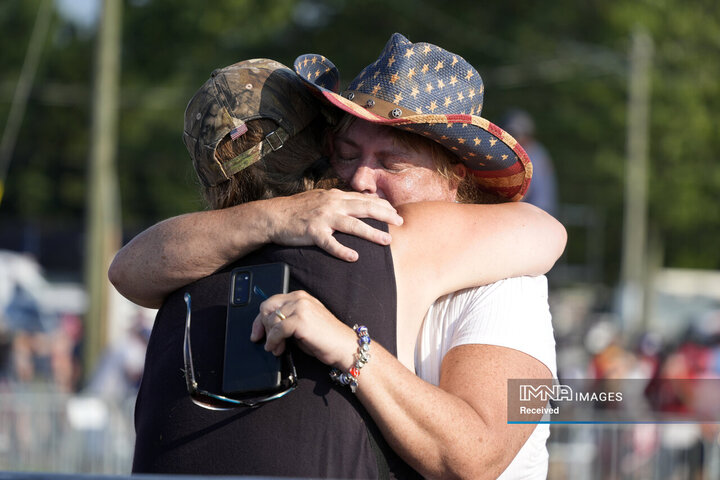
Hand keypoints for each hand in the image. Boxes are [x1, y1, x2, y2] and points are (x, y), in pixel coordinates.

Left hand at [250, 290, 356, 369]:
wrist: (343, 347)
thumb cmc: (325, 338)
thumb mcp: (302, 324)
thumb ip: (287, 320)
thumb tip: (265, 328)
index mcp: (300, 297)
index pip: (271, 302)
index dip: (260, 319)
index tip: (256, 333)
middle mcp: (299, 298)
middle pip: (267, 307)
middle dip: (262, 326)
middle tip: (266, 341)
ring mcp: (300, 307)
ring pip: (271, 320)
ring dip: (270, 337)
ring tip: (277, 348)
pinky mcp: (300, 320)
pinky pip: (277, 330)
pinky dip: (273, 341)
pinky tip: (276, 348)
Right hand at [264, 189, 402, 261]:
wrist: (274, 215)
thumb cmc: (298, 209)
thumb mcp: (322, 198)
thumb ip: (341, 200)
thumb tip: (362, 201)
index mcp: (335, 196)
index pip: (364, 199)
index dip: (382, 206)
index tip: (396, 212)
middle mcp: (332, 204)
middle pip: (364, 208)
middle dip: (385, 215)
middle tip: (400, 222)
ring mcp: (323, 218)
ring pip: (352, 225)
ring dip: (371, 233)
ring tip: (387, 241)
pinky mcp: (312, 232)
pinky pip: (330, 243)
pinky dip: (342, 250)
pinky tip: (354, 257)